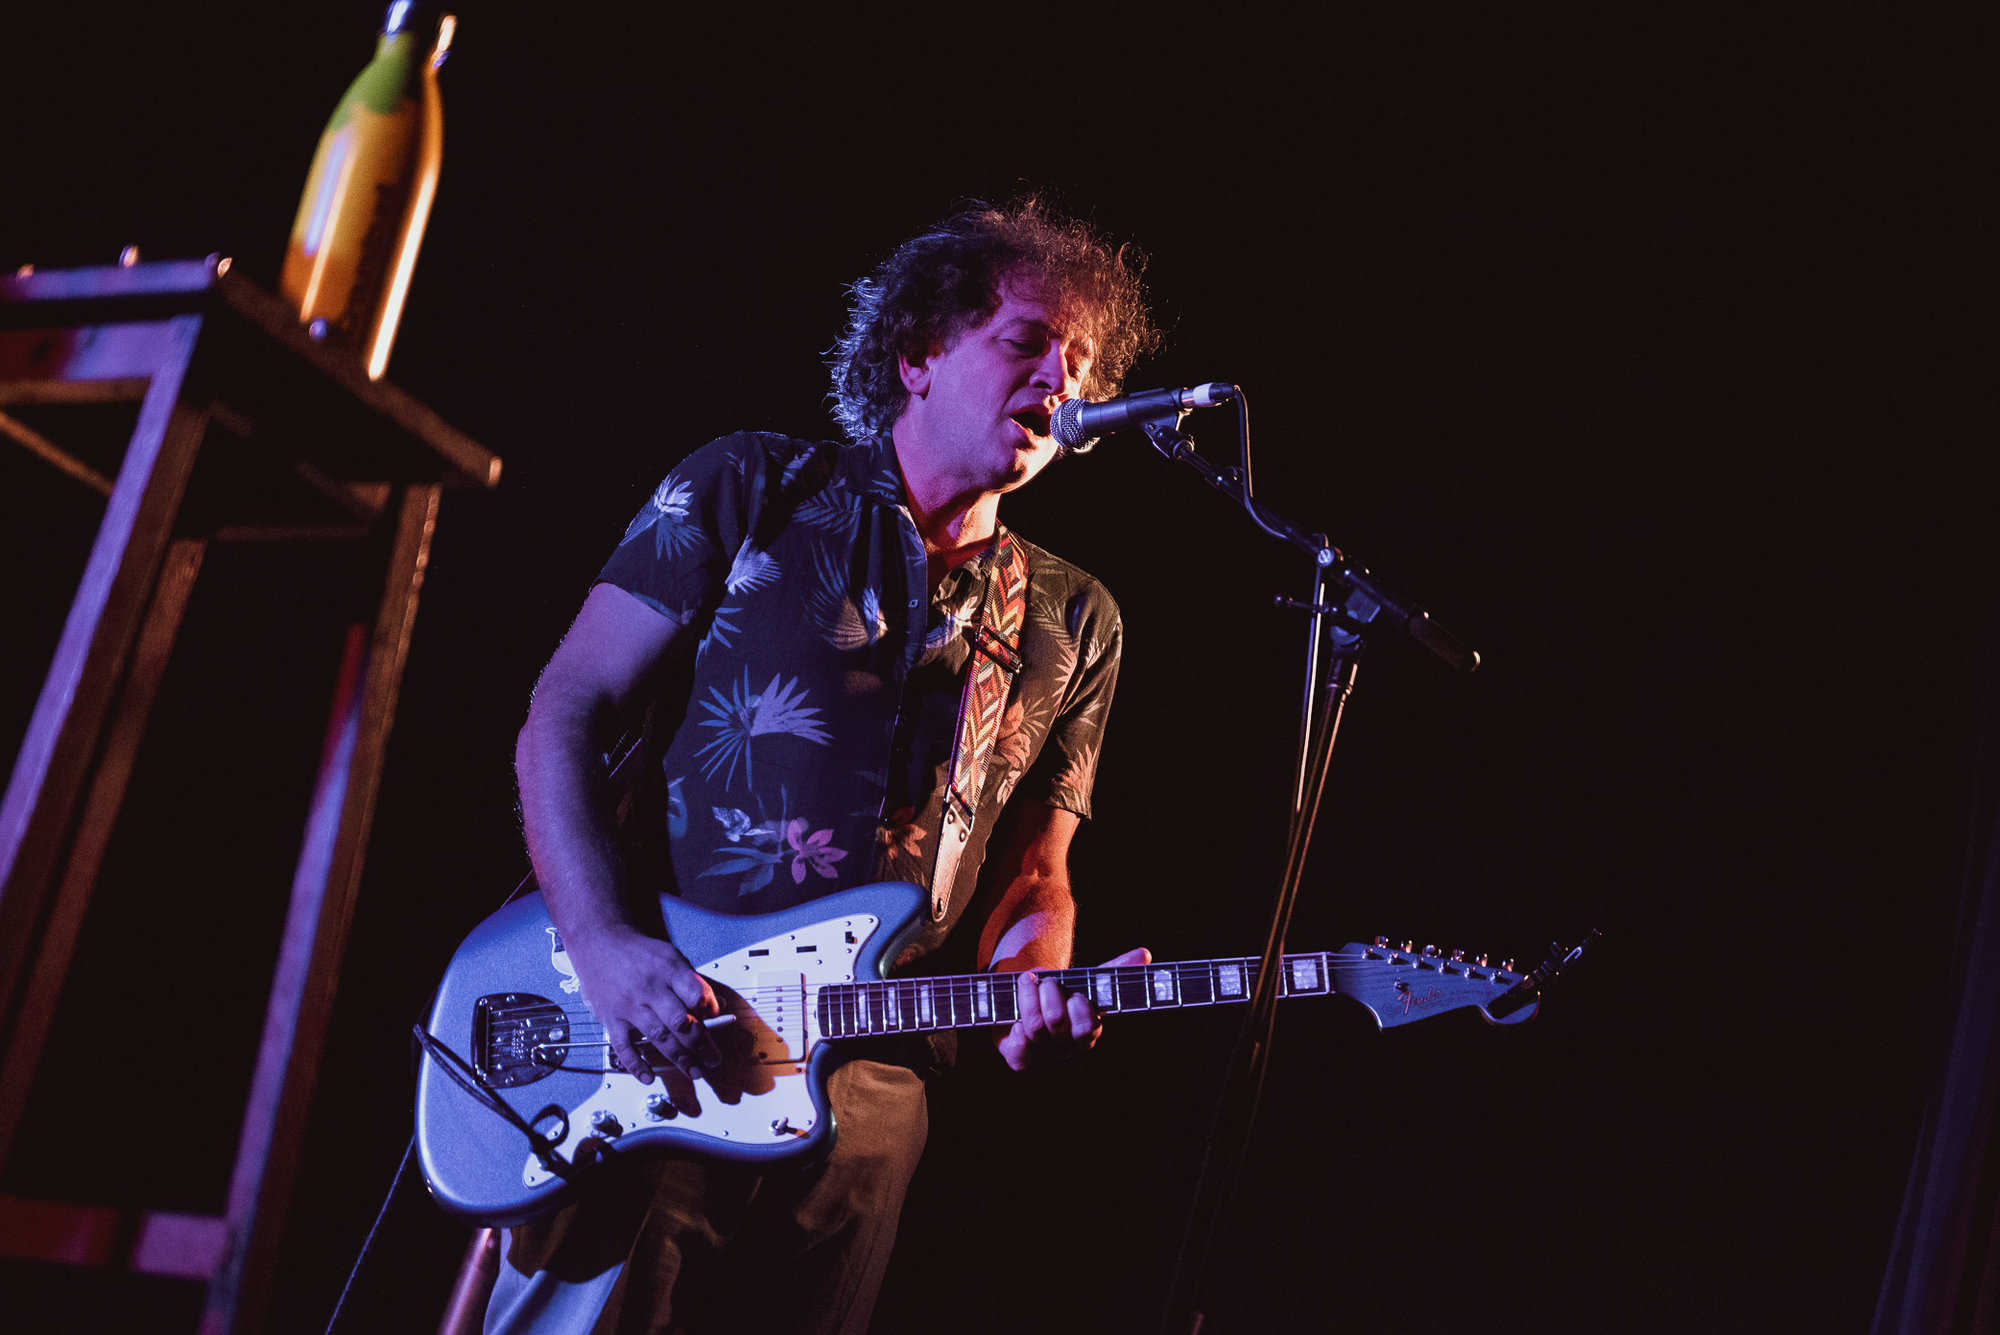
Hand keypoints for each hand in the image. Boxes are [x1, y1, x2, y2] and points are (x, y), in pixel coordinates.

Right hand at [562, 923, 720, 1083]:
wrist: (598, 942)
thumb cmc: (638, 951)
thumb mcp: (671, 956)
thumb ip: (694, 982)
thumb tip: (720, 1004)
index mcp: (668, 970)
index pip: (696, 995)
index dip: (711, 1010)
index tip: (720, 1020)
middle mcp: (649, 989)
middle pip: (680, 1021)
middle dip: (701, 1045)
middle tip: (713, 1060)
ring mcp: (629, 1005)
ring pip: (658, 1036)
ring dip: (679, 1057)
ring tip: (694, 1071)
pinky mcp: (610, 1018)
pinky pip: (623, 1045)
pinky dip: (636, 1064)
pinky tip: (649, 1076)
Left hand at [998, 946, 1149, 1071]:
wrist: (1026, 1002)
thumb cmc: (1060, 992)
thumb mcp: (1084, 980)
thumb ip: (1114, 970)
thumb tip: (1145, 954)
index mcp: (1088, 1031)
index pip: (1088, 1026)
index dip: (1078, 1005)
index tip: (1073, 991)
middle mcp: (1068, 1047)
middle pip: (1056, 1020)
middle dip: (1050, 993)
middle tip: (1047, 982)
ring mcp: (1044, 1055)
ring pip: (1035, 1026)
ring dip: (1028, 997)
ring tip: (1027, 983)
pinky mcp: (1022, 1060)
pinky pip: (1019, 1054)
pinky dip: (1015, 1034)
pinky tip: (1015, 1021)